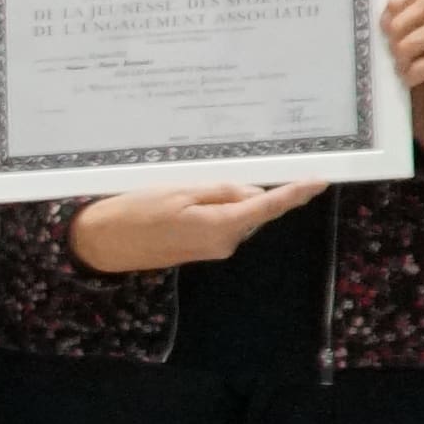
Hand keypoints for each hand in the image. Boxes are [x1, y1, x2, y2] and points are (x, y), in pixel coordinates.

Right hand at [67, 181, 320, 272]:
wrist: (103, 244)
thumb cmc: (135, 213)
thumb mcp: (179, 192)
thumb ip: (220, 191)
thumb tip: (250, 193)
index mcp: (222, 226)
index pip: (268, 206)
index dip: (295, 193)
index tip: (320, 181)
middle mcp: (225, 242)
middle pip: (252, 208)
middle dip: (245, 189)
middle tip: (213, 173)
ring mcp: (214, 249)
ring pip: (236, 214)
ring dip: (224, 198)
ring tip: (187, 189)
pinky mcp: (202, 250)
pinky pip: (221, 222)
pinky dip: (214, 208)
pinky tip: (188, 200)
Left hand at [383, 0, 423, 159]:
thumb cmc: (419, 98)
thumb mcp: (402, 62)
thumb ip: (394, 40)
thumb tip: (367, 22)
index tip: (384, 23)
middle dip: (403, 22)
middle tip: (390, 46)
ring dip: (408, 46)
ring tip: (399, 67)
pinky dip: (418, 69)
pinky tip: (407, 81)